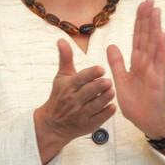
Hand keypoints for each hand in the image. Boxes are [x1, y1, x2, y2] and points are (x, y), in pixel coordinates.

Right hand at [33, 39, 114, 162]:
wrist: (53, 124)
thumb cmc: (60, 96)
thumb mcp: (61, 77)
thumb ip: (65, 58)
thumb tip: (62, 39)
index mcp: (68, 86)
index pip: (82, 78)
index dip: (93, 73)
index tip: (101, 69)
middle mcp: (74, 100)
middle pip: (92, 90)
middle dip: (103, 84)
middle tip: (109, 81)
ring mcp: (81, 114)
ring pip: (98, 103)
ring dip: (107, 97)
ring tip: (111, 91)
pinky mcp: (88, 125)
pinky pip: (101, 117)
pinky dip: (108, 111)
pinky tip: (111, 105)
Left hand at [106, 0, 164, 138]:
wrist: (147, 122)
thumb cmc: (136, 103)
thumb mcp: (120, 81)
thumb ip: (117, 63)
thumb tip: (111, 46)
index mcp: (137, 62)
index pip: (137, 37)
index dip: (139, 22)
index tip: (141, 5)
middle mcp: (147, 63)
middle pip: (147, 36)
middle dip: (148, 18)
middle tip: (150, 0)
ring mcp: (154, 70)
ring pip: (154, 45)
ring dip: (155, 28)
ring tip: (157, 11)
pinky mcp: (158, 80)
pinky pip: (160, 62)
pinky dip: (162, 49)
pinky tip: (162, 35)